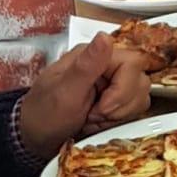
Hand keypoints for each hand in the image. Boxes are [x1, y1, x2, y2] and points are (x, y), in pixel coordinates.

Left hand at [16, 33, 150, 158]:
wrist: (35, 139)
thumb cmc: (44, 115)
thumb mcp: (63, 92)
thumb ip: (86, 65)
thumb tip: (104, 37)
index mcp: (94, 55)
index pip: (133, 62)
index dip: (123, 89)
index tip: (102, 107)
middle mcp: (107, 65)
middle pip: (141, 79)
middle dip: (120, 105)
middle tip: (94, 114)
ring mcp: (114, 83)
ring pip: (141, 94)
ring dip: (120, 114)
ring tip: (94, 119)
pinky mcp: (117, 100)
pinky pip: (135, 108)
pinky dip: (120, 120)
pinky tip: (100, 123)